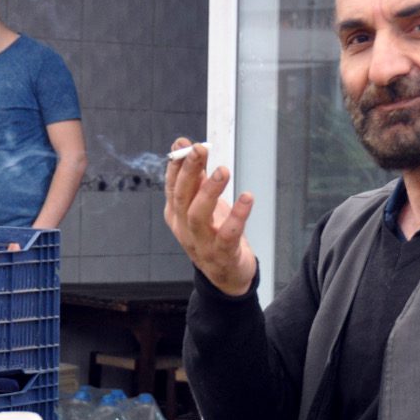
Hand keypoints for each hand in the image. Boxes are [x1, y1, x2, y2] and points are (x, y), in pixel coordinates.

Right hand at [163, 137, 256, 296]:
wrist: (227, 276)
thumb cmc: (215, 235)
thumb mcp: (203, 206)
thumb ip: (197, 179)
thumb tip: (189, 147)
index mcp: (176, 216)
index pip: (172, 187)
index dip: (176, 165)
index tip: (183, 143)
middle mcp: (185, 229)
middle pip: (182, 198)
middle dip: (189, 171)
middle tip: (199, 149)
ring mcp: (202, 244)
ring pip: (198, 216)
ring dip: (208, 191)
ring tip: (222, 171)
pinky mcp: (223, 254)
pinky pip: (228, 234)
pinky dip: (237, 216)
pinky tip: (247, 197)